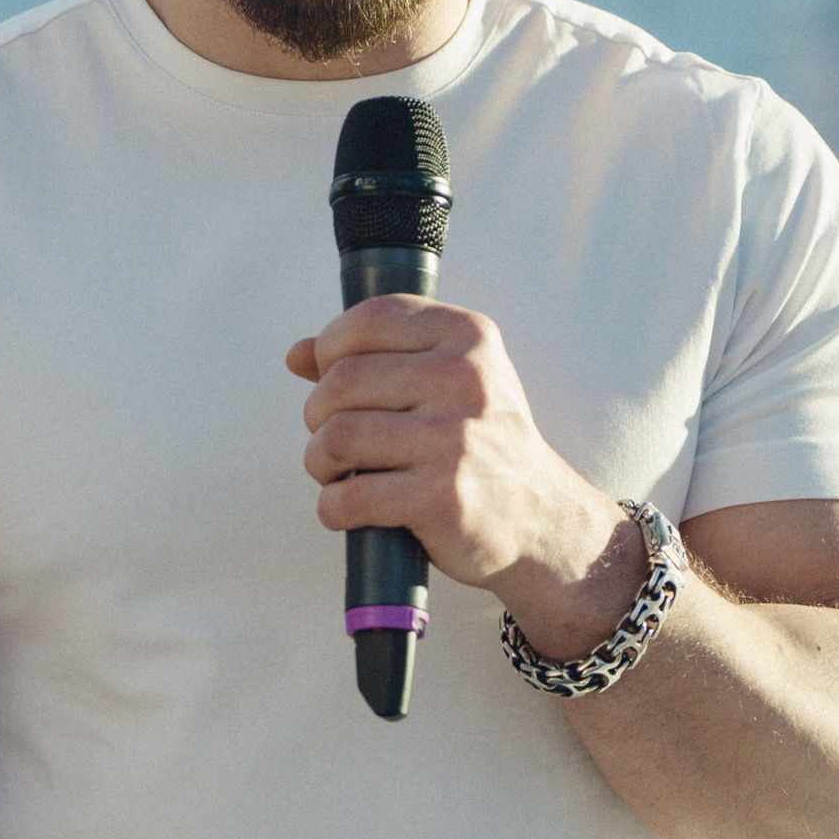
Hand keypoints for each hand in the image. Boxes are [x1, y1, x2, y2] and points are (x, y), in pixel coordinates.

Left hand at [288, 295, 645, 657]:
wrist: (540, 519)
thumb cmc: (479, 444)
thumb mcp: (449, 383)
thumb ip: (376, 358)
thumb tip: (298, 353)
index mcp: (468, 337)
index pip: (369, 319)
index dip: (331, 349)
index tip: (332, 380)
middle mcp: (466, 380)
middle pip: (341, 381)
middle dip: (319, 414)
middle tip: (334, 440)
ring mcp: (455, 440)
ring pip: (337, 437)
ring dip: (320, 461)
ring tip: (338, 473)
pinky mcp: (441, 498)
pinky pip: (349, 497)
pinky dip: (332, 508)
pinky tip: (348, 508)